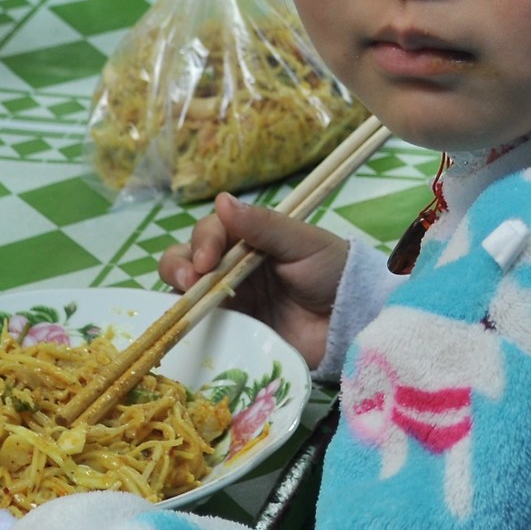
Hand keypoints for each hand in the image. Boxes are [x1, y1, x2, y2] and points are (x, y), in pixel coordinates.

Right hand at [159, 192, 347, 365]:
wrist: (352, 323)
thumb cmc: (334, 273)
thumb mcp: (304, 243)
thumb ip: (264, 225)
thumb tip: (222, 200)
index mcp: (250, 238)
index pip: (212, 231)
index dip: (203, 242)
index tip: (206, 259)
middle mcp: (233, 266)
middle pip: (188, 257)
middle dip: (179, 264)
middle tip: (189, 279)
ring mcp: (231, 299)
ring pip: (186, 289)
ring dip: (177, 289)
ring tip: (184, 300)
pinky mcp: (232, 329)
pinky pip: (201, 324)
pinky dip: (188, 320)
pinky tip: (188, 322)